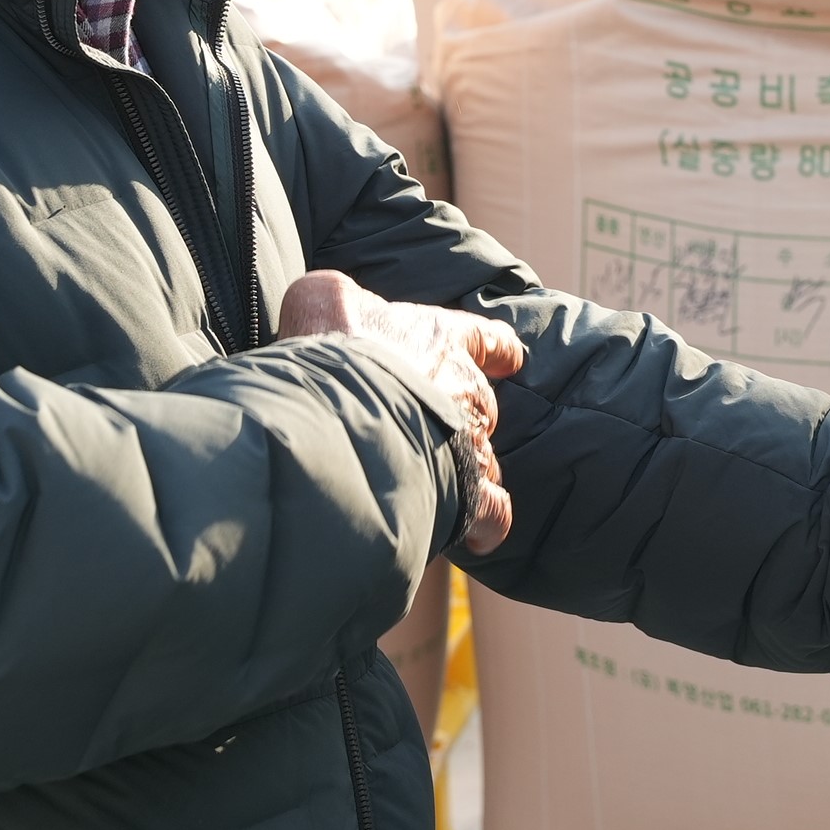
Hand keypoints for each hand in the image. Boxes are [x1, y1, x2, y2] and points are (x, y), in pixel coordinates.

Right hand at [278, 270, 525, 553]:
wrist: (336, 403)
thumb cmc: (331, 343)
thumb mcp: (322, 298)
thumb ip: (333, 300)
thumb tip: (326, 305)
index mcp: (443, 339)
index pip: (487, 339)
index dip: (496, 350)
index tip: (507, 358)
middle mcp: (465, 389)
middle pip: (482, 406)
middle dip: (462, 419)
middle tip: (429, 430)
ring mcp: (468, 443)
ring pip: (484, 458)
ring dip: (465, 468)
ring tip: (439, 481)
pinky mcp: (464, 493)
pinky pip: (491, 512)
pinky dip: (487, 522)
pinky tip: (478, 531)